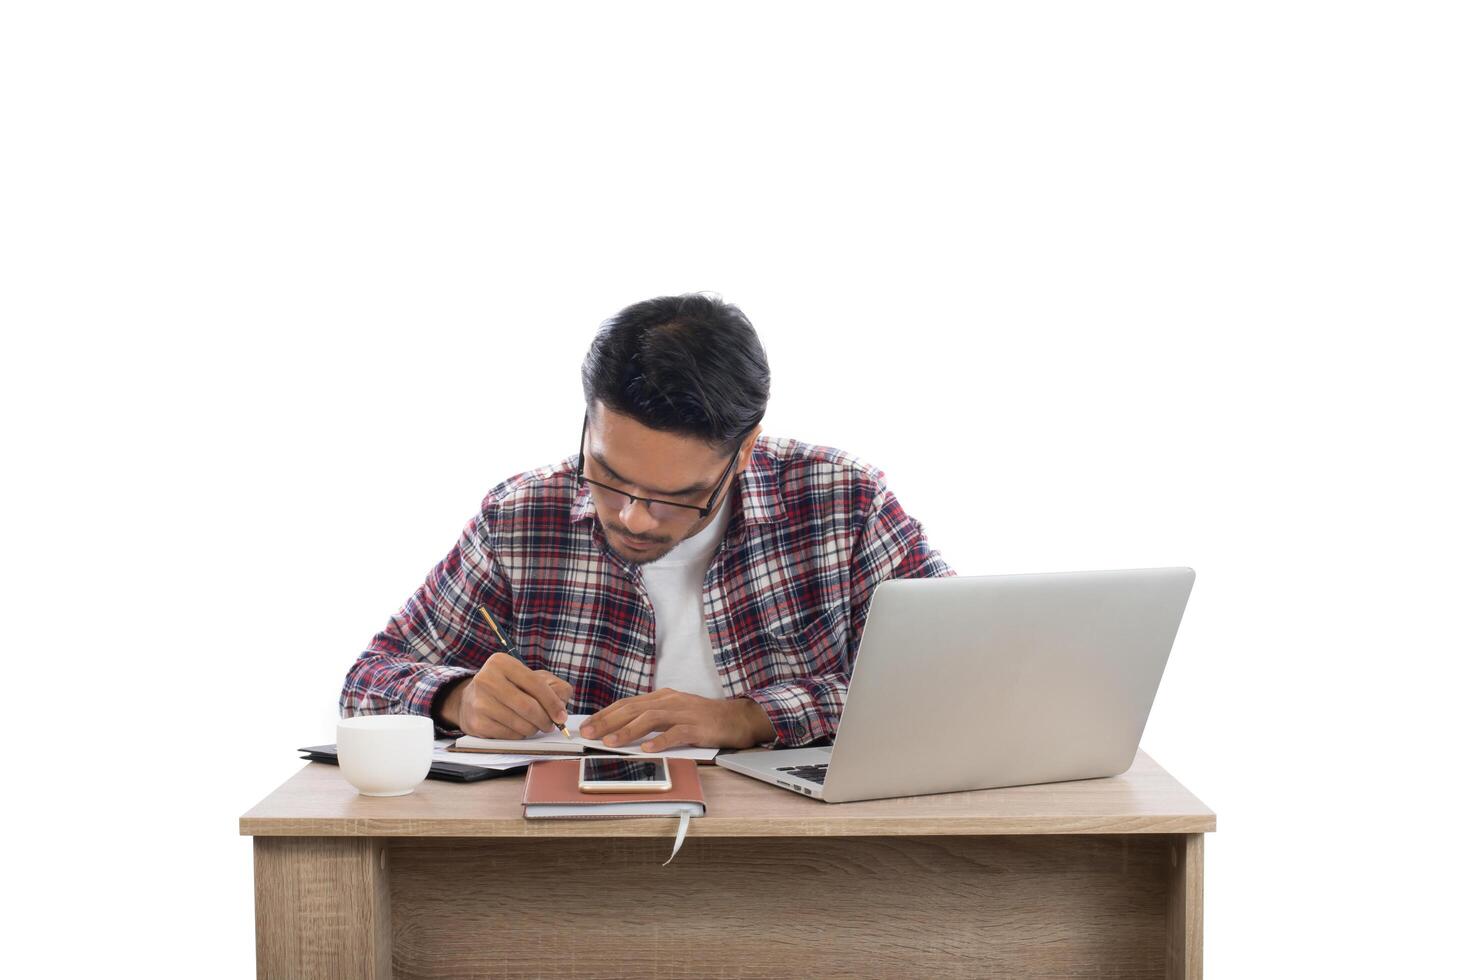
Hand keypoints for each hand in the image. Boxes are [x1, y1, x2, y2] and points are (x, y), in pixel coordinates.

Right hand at [441, 653, 572, 737]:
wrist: (471, 700)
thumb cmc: (509, 688)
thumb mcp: (531, 678)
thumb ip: (554, 687)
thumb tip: (561, 710)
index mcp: (501, 662)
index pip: (535, 684)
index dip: (552, 702)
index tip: (561, 716)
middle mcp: (486, 679)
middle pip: (528, 706)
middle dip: (545, 719)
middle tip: (550, 725)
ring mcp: (479, 702)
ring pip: (519, 724)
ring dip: (533, 729)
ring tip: (533, 725)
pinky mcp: (476, 723)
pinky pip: (509, 735)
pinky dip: (519, 735)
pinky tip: (517, 728)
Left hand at [578, 689, 775, 751]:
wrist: (737, 718)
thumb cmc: (703, 719)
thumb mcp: (674, 713)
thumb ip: (651, 719)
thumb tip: (621, 730)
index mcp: (662, 698)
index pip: (627, 703)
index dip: (605, 713)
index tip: (587, 724)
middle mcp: (670, 701)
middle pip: (633, 709)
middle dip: (608, 721)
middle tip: (588, 733)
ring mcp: (684, 713)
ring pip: (650, 719)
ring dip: (628, 730)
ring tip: (611, 742)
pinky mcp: (697, 727)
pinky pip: (676, 733)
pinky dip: (660, 740)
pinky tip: (647, 749)